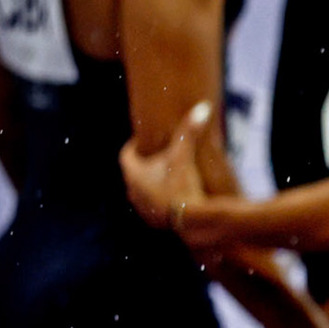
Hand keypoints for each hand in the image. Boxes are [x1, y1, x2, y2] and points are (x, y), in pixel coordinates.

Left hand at [120, 100, 214, 231]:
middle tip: (160, 155)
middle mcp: (133, 191)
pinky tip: (177, 195)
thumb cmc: (182, 184)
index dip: (133, 146)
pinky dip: (162, 198)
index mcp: (133, 174)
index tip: (143, 140)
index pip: (126, 156)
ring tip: (169, 175)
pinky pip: (154, 205)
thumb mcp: (185, 155)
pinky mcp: (155, 221)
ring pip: (143, 190)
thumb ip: (191, 131)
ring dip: (153, 183)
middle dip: (146, 164)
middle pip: (134, 173)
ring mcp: (142, 208)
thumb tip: (203, 106)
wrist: (190, 220)